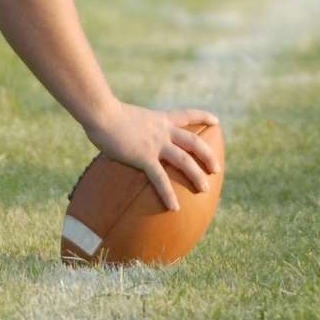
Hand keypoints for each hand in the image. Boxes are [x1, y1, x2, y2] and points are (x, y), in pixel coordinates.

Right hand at [85, 102, 219, 211]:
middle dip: (207, 155)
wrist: (102, 112)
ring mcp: (155, 144)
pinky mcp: (143, 157)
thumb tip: (126, 136)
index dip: (203, 116)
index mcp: (160, 118)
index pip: (187, 114)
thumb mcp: (128, 117)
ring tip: (204, 189)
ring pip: (184, 160)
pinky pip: (160, 178)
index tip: (216, 121)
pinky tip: (174, 207)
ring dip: (196, 175)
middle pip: (193, 141)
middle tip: (217, 168)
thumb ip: (134, 127)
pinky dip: (168, 194)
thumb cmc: (107, 114)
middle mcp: (163, 130)